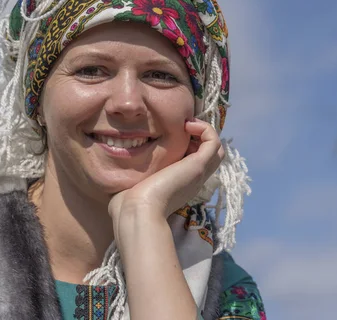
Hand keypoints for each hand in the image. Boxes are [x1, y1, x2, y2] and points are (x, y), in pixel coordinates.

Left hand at [108, 119, 223, 240]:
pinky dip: (205, 129)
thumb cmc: (128, 203)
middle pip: (210, 155)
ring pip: (216, 148)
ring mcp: (198, 173)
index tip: (171, 135)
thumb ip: (133, 175)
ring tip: (186, 125)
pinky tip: (187, 126)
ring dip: (204, 131)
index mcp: (179, 184)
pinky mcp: (198, 165)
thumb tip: (120, 170)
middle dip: (198, 136)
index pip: (194, 161)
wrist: (136, 211)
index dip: (187, 145)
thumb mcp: (134, 184)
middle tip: (181, 127)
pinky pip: (214, 141)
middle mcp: (192, 179)